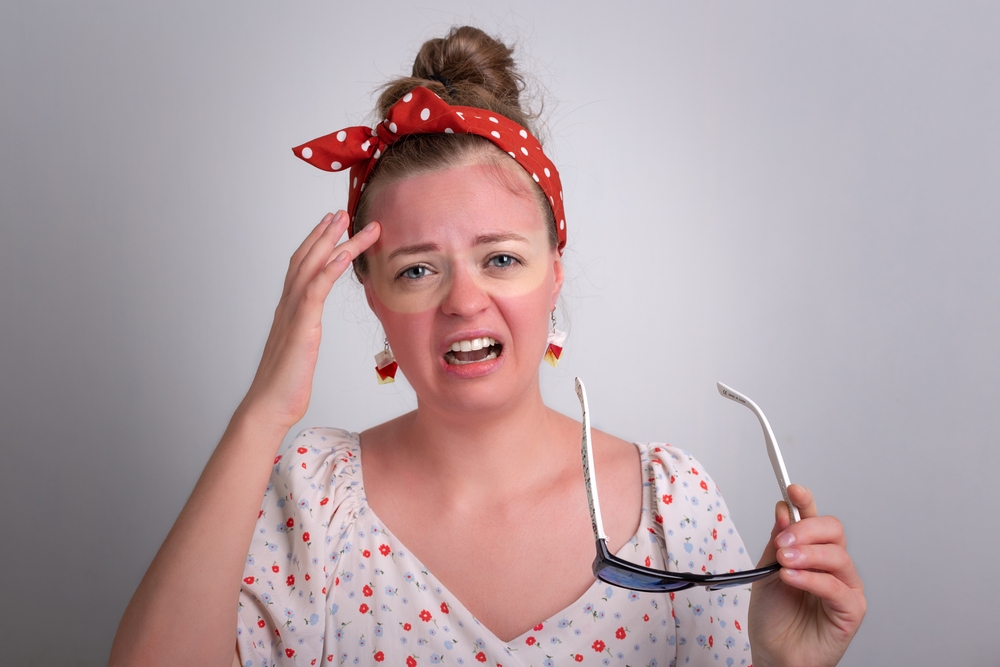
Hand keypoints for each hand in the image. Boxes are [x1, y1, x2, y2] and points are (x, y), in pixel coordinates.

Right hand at [238, 211, 379, 430]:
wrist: (269, 406)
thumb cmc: (285, 384)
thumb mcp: (301, 349)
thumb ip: (304, 331)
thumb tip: (310, 327)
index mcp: (290, 310)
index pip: (303, 267)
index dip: (316, 243)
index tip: (331, 225)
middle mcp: (289, 306)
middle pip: (307, 259)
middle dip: (324, 233)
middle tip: (342, 212)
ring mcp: (293, 314)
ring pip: (312, 268)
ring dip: (332, 242)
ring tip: (348, 222)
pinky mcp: (302, 327)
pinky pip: (315, 291)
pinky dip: (330, 270)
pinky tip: (344, 255)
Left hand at [747, 484, 865, 666]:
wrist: (773, 653)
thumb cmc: (773, 617)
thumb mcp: (766, 570)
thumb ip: (776, 540)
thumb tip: (784, 508)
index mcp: (812, 552)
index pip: (816, 519)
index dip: (806, 501)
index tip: (792, 489)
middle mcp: (832, 566)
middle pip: (833, 530)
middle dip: (806, 529)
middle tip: (782, 541)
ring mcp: (845, 587)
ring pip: (837, 555)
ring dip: (807, 554)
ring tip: (784, 562)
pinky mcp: (850, 610)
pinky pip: (837, 587)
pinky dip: (813, 579)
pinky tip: (792, 578)